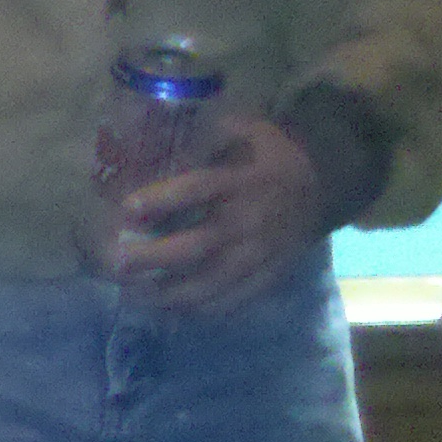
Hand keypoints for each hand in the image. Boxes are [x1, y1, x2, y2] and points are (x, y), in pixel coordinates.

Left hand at [107, 117, 326, 310]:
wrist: (325, 183)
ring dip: (168, 295)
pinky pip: (232, 301)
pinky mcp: (268, 275)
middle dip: (153, 258)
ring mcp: (259, 254)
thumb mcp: (246, 130)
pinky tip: (170, 310)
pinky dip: (199, 310)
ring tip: (133, 295)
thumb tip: (158, 135)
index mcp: (241, 180)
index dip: (161, 200)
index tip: (127, 210)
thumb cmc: (270, 155)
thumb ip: (208, 134)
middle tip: (116, 264)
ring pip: (211, 283)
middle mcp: (249, 220)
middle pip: (197, 246)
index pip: (197, 190)